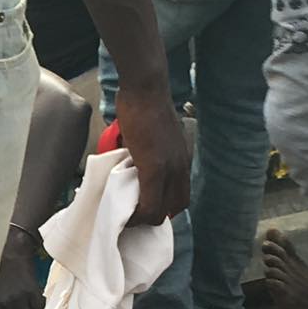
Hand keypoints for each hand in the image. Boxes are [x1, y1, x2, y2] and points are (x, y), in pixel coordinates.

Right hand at [113, 81, 190, 224]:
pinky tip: (125, 210)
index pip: (181, 196)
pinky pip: (148, 203)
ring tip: (127, 213)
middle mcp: (180, 167)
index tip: (145, 206)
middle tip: (135, 213)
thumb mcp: (157, 134)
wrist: (145, 90)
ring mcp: (168, 169)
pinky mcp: (153, 168)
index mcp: (182, 160)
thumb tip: (138, 161)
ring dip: (143, 217)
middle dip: (154, 216)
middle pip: (175, 207)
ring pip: (161, 211)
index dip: (165, 207)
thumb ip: (153, 151)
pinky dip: (137, 213)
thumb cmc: (146, 105)